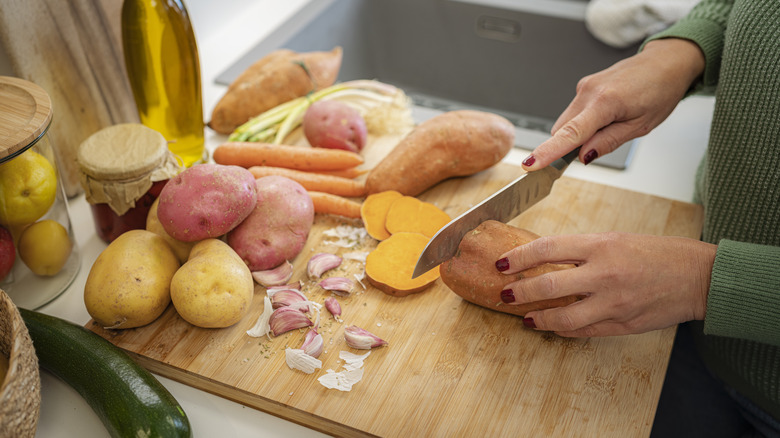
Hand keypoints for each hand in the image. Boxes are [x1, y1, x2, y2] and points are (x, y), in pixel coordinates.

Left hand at [496, 232, 716, 336]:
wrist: (697, 277)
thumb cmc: (657, 253)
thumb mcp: (615, 239)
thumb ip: (581, 250)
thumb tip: (545, 259)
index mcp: (601, 245)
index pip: (547, 248)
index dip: (519, 257)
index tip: (503, 263)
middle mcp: (604, 274)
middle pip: (549, 285)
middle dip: (520, 291)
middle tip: (505, 293)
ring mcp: (613, 302)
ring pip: (563, 316)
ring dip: (538, 318)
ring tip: (525, 317)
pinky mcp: (621, 324)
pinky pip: (583, 331)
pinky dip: (563, 330)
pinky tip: (552, 326)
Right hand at [522, 38, 705, 169]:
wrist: (665, 63)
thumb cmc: (659, 91)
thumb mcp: (640, 126)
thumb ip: (608, 142)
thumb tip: (583, 156)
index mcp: (605, 102)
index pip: (570, 133)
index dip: (548, 152)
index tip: (530, 164)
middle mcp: (589, 91)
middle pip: (562, 130)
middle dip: (569, 146)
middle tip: (594, 151)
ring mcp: (584, 86)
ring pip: (566, 121)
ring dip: (578, 133)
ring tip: (611, 126)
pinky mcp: (584, 85)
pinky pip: (574, 112)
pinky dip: (582, 122)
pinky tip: (606, 117)